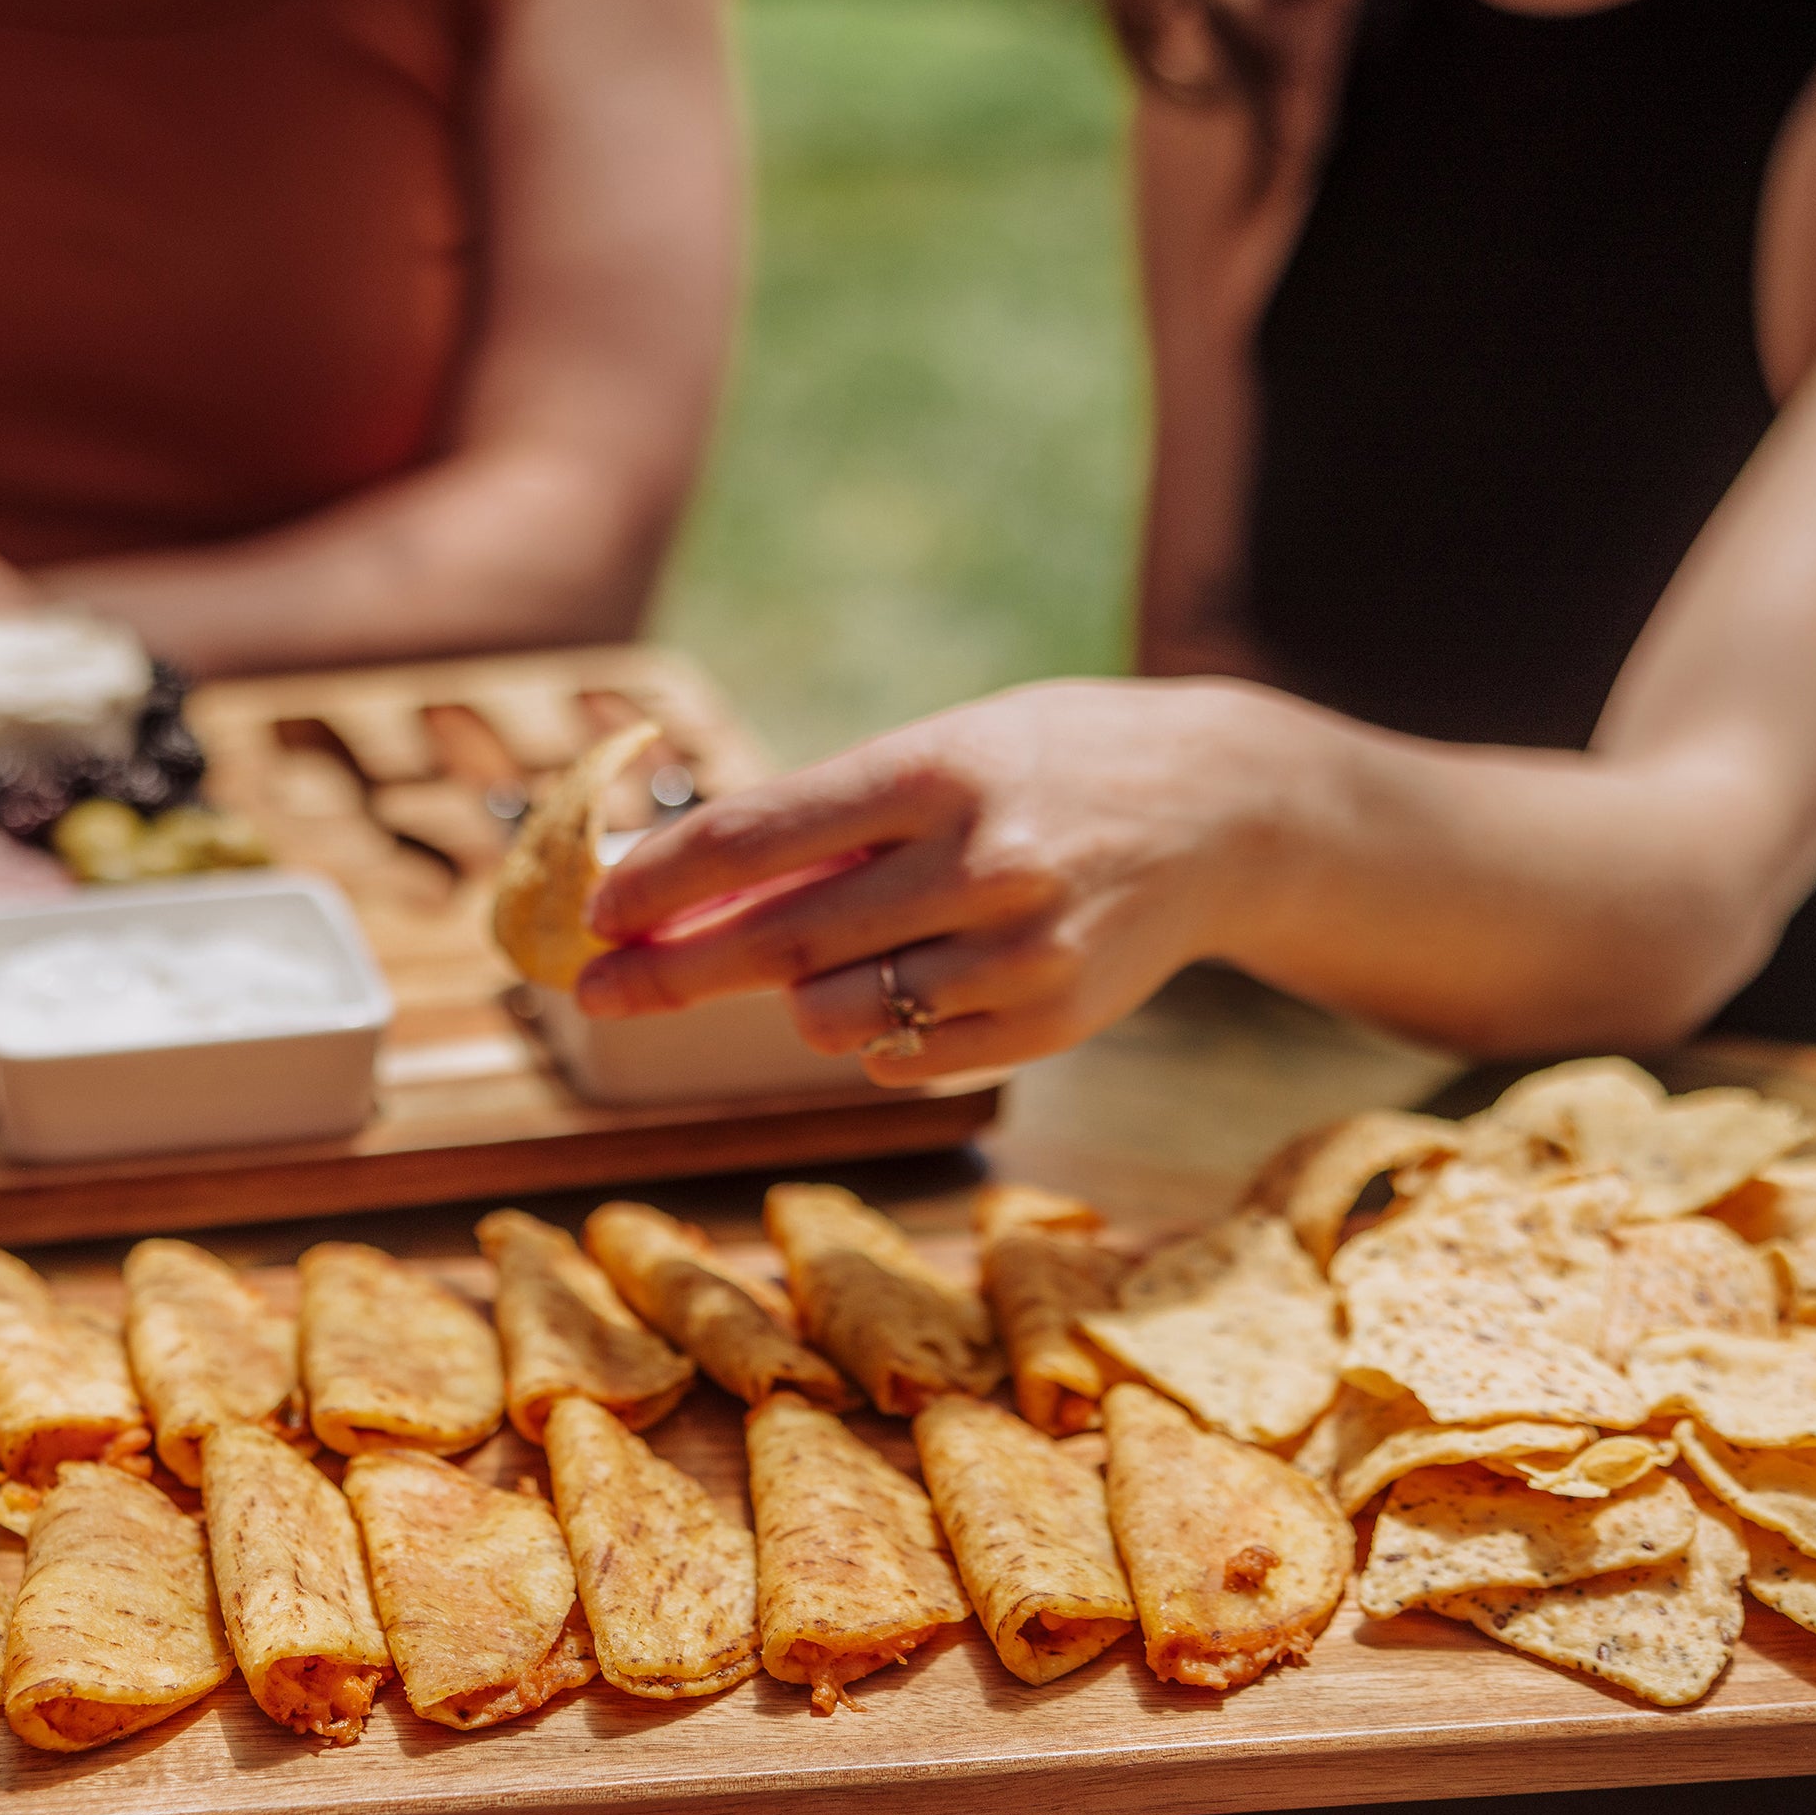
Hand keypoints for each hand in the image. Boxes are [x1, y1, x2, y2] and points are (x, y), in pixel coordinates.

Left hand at [574, 678, 1297, 1079]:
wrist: (1222, 810)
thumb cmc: (1042, 770)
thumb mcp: (937, 758)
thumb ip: (818, 830)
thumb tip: (669, 895)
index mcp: (936, 770)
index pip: (755, 836)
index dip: (657, 883)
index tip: (593, 913)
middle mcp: (981, 860)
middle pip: (775, 941)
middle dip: (667, 973)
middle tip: (594, 993)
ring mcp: (1022, 949)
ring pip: (832, 1015)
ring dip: (793, 1000)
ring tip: (828, 960)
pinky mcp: (1053, 1021)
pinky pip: (902, 1055)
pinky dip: (874, 1033)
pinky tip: (912, 984)